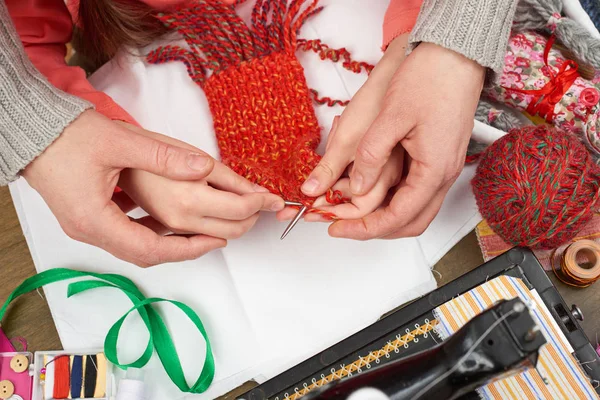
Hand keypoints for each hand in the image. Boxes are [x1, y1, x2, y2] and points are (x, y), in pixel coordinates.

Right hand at [23, 110, 264, 266]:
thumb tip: (203, 167)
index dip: (187, 249)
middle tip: (212, 239)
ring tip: (196, 232)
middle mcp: (88, 231)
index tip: (214, 241)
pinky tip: (165, 220)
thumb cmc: (65, 136)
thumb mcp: (121, 142)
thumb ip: (164, 156)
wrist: (31, 131)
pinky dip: (149, 231)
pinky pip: (124, 234)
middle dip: (181, 249)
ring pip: (134, 246)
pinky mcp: (86, 216)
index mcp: (95, 220)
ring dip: (167, 242)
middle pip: (143, 254)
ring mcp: (85, 226)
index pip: (150, 249)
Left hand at [300, 40, 484, 238]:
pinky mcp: (439, 158)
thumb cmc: (431, 77)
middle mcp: (444, 175)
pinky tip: (371, 191)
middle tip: (341, 224)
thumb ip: (372, 156)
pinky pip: (417, 193)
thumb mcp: (391, 117)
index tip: (338, 228)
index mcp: (434, 170)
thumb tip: (356, 187)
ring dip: (384, 217)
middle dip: (374, 229)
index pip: (398, 217)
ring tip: (352, 211)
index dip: (365, 228)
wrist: (456, 54)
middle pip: (410, 223)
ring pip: (415, 211)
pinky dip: (393, 200)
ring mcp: (444, 167)